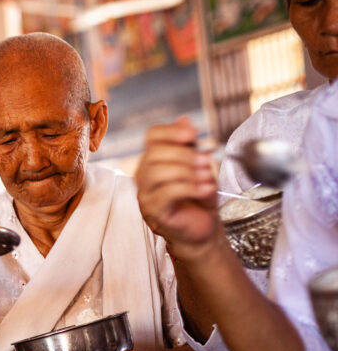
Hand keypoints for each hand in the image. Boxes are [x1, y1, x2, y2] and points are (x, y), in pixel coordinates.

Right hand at [135, 118, 220, 260]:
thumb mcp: (198, 166)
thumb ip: (189, 145)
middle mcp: (143, 175)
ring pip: (157, 172)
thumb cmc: (198, 199)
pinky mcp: (153, 211)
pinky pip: (166, 193)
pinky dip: (189, 188)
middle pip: (154, 153)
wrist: (202, 230)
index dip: (171, 131)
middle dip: (184, 154)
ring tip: (207, 176)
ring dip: (187, 171)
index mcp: (153, 160)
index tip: (193, 134)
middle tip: (206, 161)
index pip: (152, 136)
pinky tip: (204, 189)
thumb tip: (185, 120)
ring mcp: (145, 194)